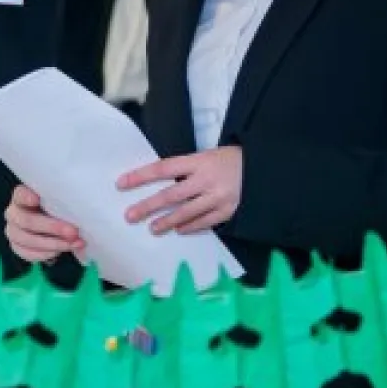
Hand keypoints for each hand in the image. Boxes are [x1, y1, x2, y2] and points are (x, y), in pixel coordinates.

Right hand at [5, 185, 82, 263]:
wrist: (51, 227)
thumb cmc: (57, 208)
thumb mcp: (60, 201)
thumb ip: (64, 202)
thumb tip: (82, 211)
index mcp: (22, 195)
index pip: (20, 194)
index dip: (27, 197)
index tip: (37, 199)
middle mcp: (13, 212)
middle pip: (27, 221)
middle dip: (53, 227)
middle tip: (73, 232)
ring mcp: (13, 231)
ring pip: (27, 240)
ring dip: (53, 244)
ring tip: (72, 245)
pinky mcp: (17, 247)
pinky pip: (28, 254)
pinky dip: (45, 254)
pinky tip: (60, 252)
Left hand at [118, 146, 241, 234]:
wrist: (265, 169)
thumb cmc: (230, 160)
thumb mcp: (207, 156)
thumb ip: (186, 169)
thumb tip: (159, 181)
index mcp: (199, 161)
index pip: (163, 168)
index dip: (141, 176)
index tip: (121, 183)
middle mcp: (207, 179)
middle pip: (171, 194)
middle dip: (148, 206)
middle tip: (130, 215)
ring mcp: (218, 197)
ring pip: (186, 212)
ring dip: (167, 222)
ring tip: (152, 228)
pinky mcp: (228, 211)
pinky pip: (205, 222)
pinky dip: (190, 226)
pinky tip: (178, 230)